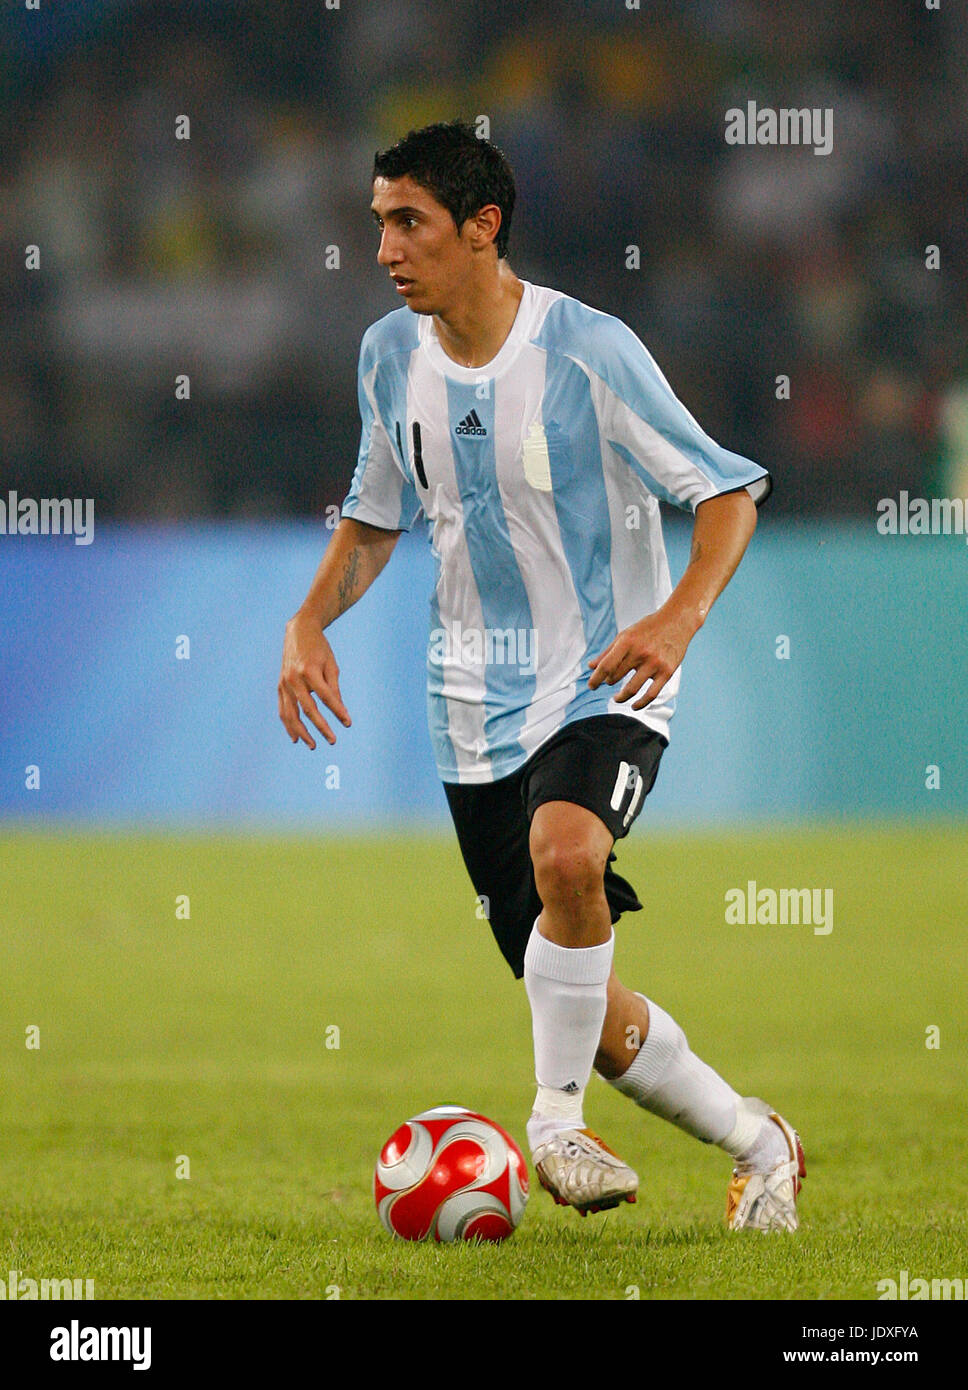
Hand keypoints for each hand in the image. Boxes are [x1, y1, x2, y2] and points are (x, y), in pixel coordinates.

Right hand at [278, 613, 350, 749]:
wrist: (299, 631)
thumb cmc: (319, 648)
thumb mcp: (331, 664)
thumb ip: (334, 688)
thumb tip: (339, 710)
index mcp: (309, 671)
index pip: (327, 697)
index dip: (338, 711)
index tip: (348, 723)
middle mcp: (294, 678)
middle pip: (308, 709)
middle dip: (321, 727)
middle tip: (333, 740)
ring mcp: (284, 683)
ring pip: (291, 714)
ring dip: (302, 732)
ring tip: (313, 745)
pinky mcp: (279, 686)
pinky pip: (283, 709)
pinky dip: (289, 724)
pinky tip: (296, 737)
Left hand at [587, 609, 695, 709]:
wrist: (677, 621)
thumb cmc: (648, 628)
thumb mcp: (625, 635)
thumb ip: (608, 651)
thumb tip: (591, 666)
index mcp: (627, 642)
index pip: (606, 666)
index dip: (595, 678)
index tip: (591, 686)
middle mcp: (640, 653)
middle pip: (616, 677)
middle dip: (609, 682)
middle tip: (609, 682)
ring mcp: (655, 663)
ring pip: (631, 689)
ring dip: (621, 697)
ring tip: (617, 698)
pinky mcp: (667, 672)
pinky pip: (651, 694)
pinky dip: (641, 703)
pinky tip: (634, 706)